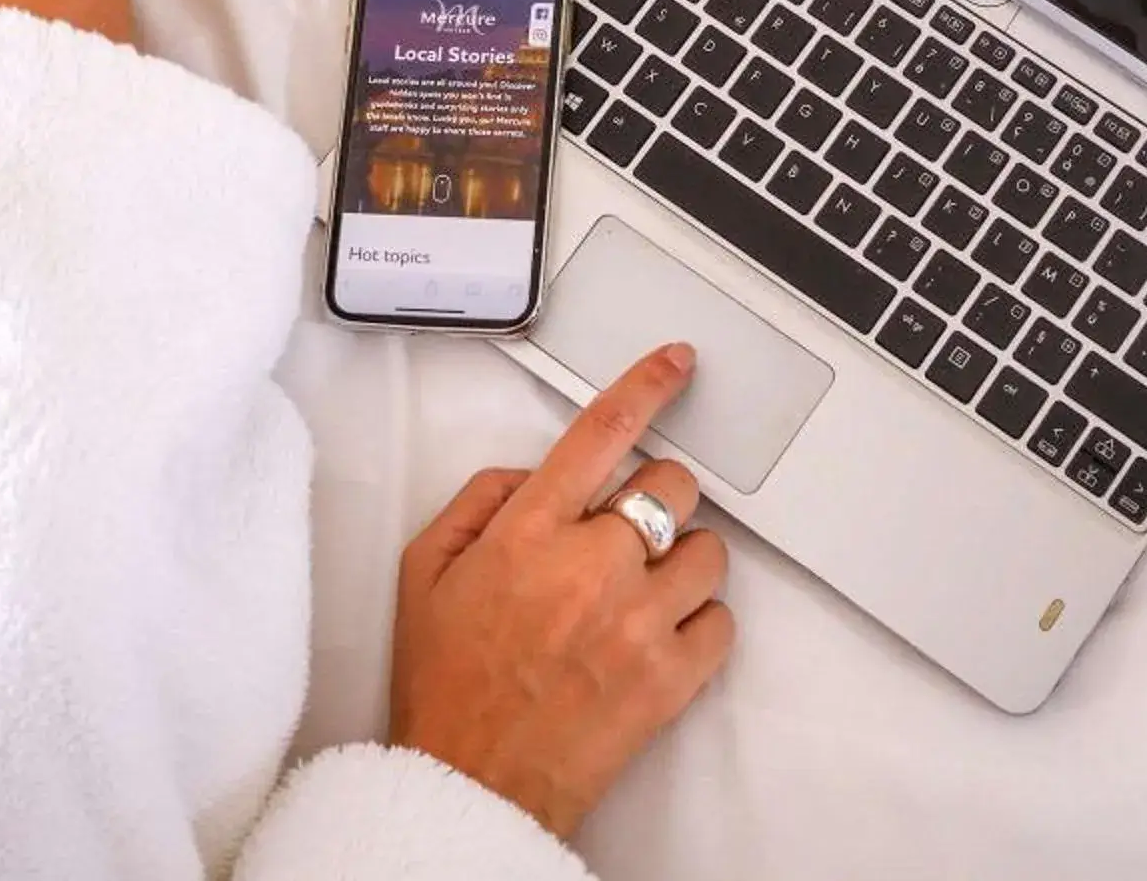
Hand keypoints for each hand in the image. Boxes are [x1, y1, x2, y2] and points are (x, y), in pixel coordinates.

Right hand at [388, 343, 734, 838]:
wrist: (470, 785)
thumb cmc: (447, 683)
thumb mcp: (424, 571)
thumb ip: (480, 500)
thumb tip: (537, 472)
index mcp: (528, 533)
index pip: (603, 433)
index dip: (648, 385)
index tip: (677, 363)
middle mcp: (590, 566)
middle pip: (673, 487)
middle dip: (659, 499)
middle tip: (632, 535)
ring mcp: (637, 622)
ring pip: (709, 551)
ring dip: (682, 562)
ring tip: (641, 596)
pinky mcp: (670, 678)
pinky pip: (722, 620)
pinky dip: (700, 622)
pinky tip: (658, 637)